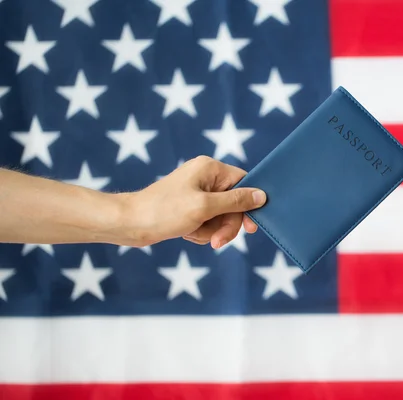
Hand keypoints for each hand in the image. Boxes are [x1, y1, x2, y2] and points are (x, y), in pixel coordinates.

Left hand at [123, 156, 265, 248]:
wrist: (130, 224)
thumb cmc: (164, 212)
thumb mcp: (205, 207)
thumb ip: (236, 201)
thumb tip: (262, 195)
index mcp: (210, 168)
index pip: (244, 183)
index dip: (249, 205)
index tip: (250, 228)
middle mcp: (206, 177)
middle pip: (234, 204)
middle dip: (225, 225)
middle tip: (216, 241)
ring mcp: (197, 192)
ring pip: (221, 216)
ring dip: (211, 230)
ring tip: (192, 233)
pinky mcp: (190, 206)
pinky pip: (208, 221)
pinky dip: (201, 231)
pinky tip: (186, 232)